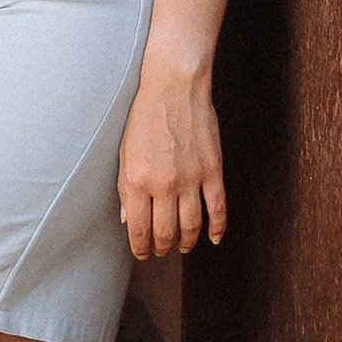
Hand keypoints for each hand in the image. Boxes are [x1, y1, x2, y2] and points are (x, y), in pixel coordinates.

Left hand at [118, 46, 225, 256]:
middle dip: (162, 248)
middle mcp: (163, 185)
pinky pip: (217, 209)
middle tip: (161, 251)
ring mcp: (191, 179)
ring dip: (186, 242)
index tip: (142, 254)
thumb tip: (128, 220)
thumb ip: (124, 189)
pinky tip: (212, 238)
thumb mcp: (124, 153)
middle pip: (165, 233)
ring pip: (191, 227)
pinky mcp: (213, 171)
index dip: (141, 248)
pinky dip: (216, 228)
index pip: (138, 229)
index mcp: (136, 181)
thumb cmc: (144, 117)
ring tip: (181, 245)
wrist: (174, 87)